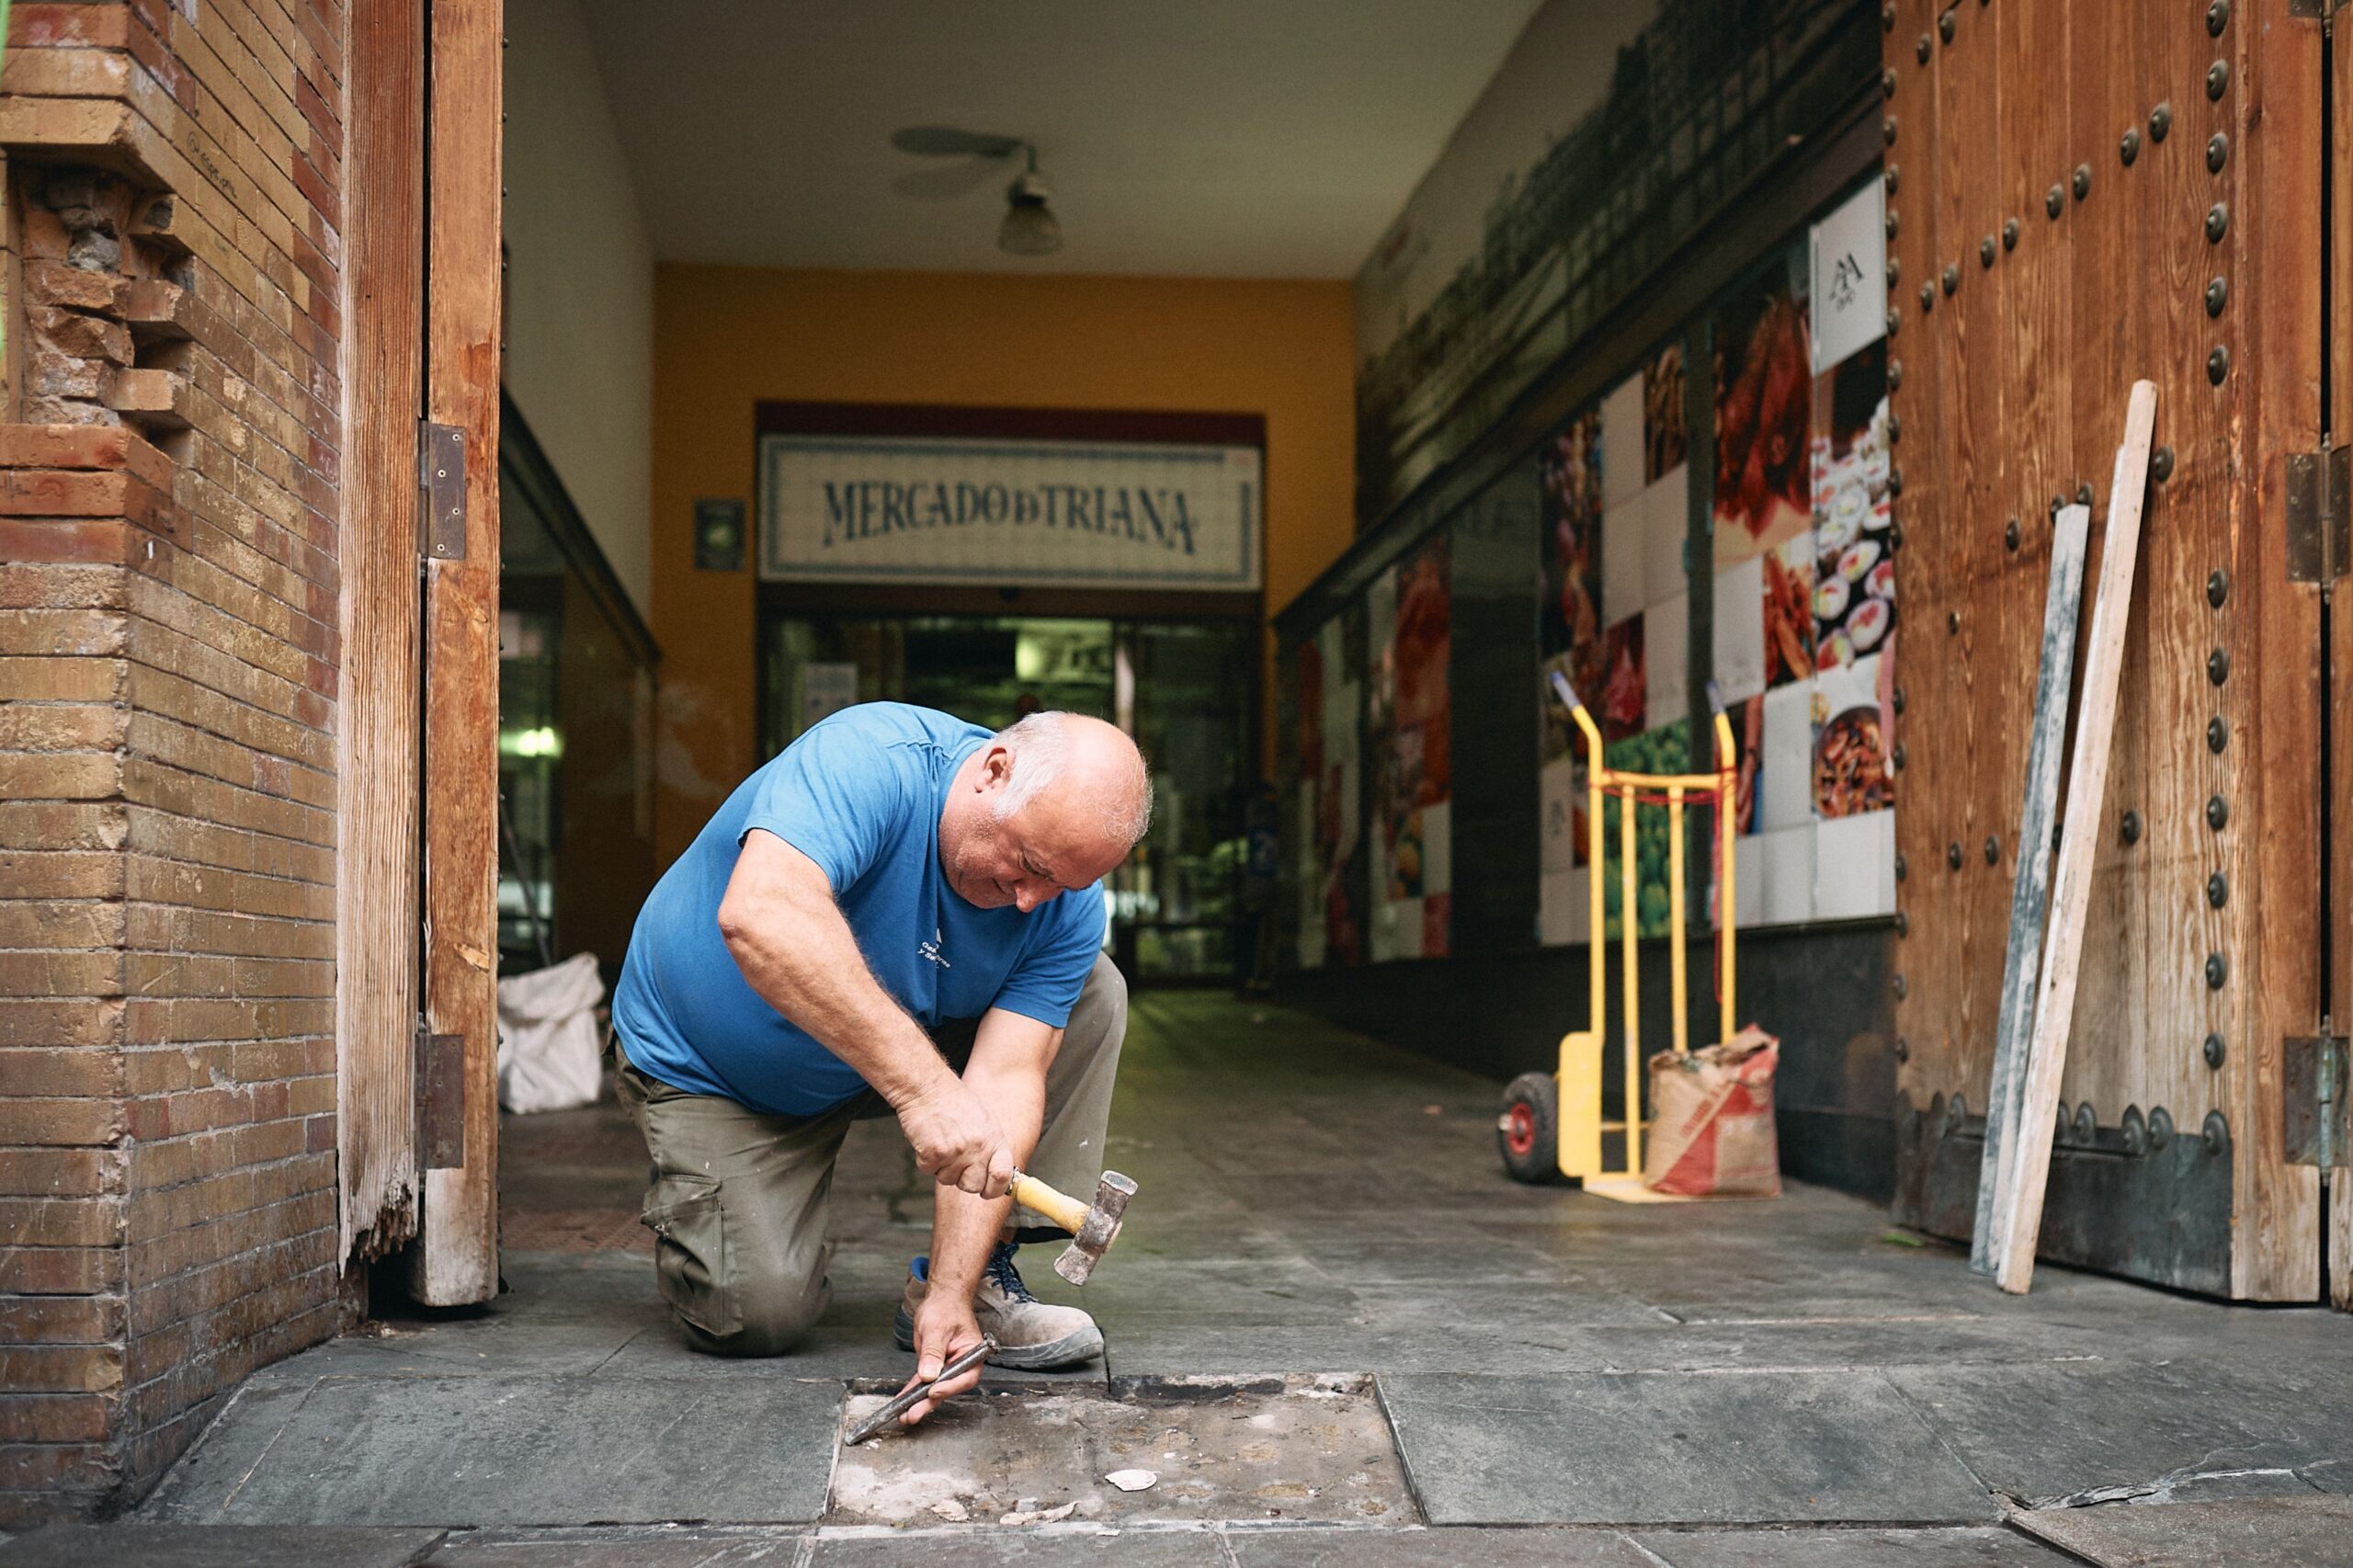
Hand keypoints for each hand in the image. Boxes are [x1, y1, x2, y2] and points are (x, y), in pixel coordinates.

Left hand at [895, 1296, 986, 1427]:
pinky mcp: (934, 1366)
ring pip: (934, 1388)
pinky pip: (923, 1382)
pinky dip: (913, 1391)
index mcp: (972, 1353)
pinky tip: (903, 1401)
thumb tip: (929, 1375)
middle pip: (948, 1387)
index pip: (964, 1376)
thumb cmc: (946, 1307)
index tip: (933, 1391)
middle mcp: (962, 1363)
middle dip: (929, 1402)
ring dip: (919, 1401)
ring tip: (905, 1414)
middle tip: (914, 1413)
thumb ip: (934, 1352)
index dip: (949, 1387)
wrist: (941, 1299)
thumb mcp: (938, 1328)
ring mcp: (947, 1366)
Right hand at [897, 1078, 1014, 1196]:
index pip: (1003, 1176)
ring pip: (948, 1180)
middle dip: (962, 1179)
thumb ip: (991, 1149)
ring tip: (942, 1142)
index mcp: (994, 1139)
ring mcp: (956, 1152)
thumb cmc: (954, 1103)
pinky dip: (925, 1160)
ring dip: (942, 1167)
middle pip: (973, 1186)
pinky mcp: (934, 1154)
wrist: (928, 1088)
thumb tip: (997, 1176)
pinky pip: (929, 1171)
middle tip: (955, 1160)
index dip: (995, 1189)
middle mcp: (977, 1147)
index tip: (987, 1190)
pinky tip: (929, 1141)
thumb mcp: (985, 1122)